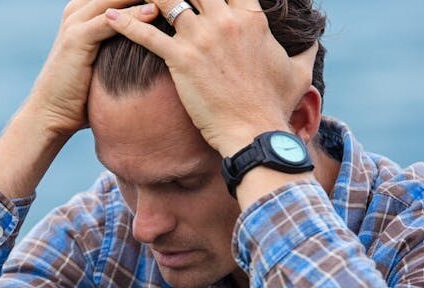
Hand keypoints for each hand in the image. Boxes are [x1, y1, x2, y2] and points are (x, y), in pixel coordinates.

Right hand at [27, 0, 158, 138]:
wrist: (52, 112)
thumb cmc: (83, 93)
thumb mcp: (106, 60)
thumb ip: (123, 44)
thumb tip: (157, 46)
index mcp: (85, 10)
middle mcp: (78, 9)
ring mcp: (75, 21)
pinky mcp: (76, 37)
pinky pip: (109, 20)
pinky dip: (133, 15)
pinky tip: (155, 13)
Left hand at [105, 0, 317, 155]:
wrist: (255, 133)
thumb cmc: (275, 106)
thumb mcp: (298, 74)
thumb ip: (305, 52)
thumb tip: (314, 44)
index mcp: (251, 18)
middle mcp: (226, 21)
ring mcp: (202, 39)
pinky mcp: (181, 60)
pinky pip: (147, 34)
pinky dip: (125, 24)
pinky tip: (108, 18)